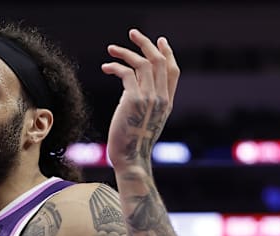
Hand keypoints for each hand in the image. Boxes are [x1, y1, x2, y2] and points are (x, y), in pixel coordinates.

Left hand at [101, 28, 179, 171]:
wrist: (131, 159)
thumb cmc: (132, 145)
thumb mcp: (144, 121)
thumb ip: (144, 103)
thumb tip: (131, 89)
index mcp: (167, 103)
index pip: (173, 71)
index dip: (167, 53)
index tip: (160, 41)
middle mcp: (162, 98)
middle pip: (159, 61)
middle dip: (146, 44)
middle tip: (133, 33)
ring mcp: (150, 98)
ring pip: (143, 63)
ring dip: (126, 52)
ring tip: (111, 49)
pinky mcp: (133, 99)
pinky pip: (127, 73)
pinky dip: (115, 66)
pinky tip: (105, 67)